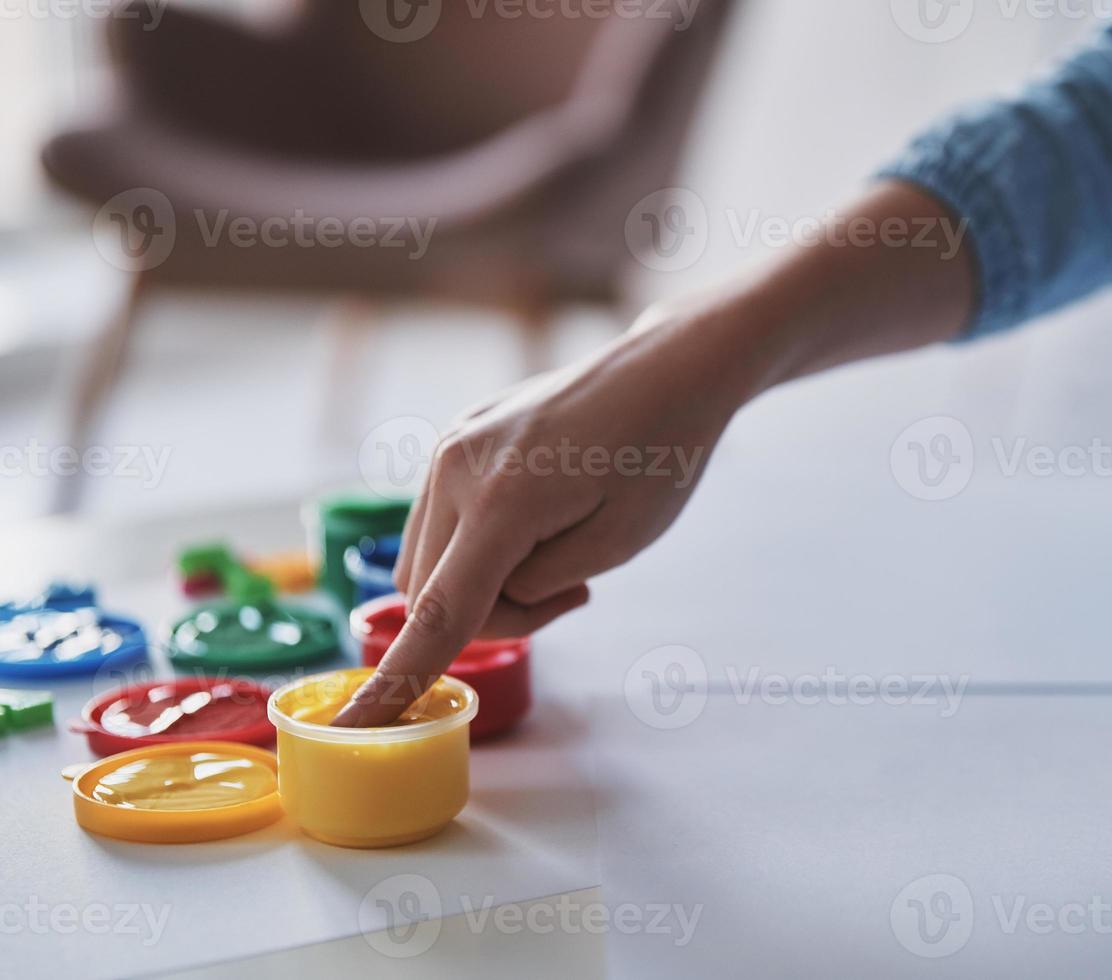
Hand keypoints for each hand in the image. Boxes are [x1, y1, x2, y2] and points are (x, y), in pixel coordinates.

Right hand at [332, 181, 973, 725]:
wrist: (667, 370)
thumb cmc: (659, 457)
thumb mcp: (615, 545)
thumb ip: (532, 588)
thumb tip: (477, 602)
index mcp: (502, 501)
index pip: (437, 615)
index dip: (395, 682)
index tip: (355, 727)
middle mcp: (457, 469)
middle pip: (429, 593)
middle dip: (491, 613)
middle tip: (574, 588)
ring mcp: (450, 447)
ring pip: (425, 560)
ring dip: (479, 580)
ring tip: (561, 548)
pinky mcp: (456, 439)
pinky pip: (439, 521)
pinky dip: (476, 545)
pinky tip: (538, 520)